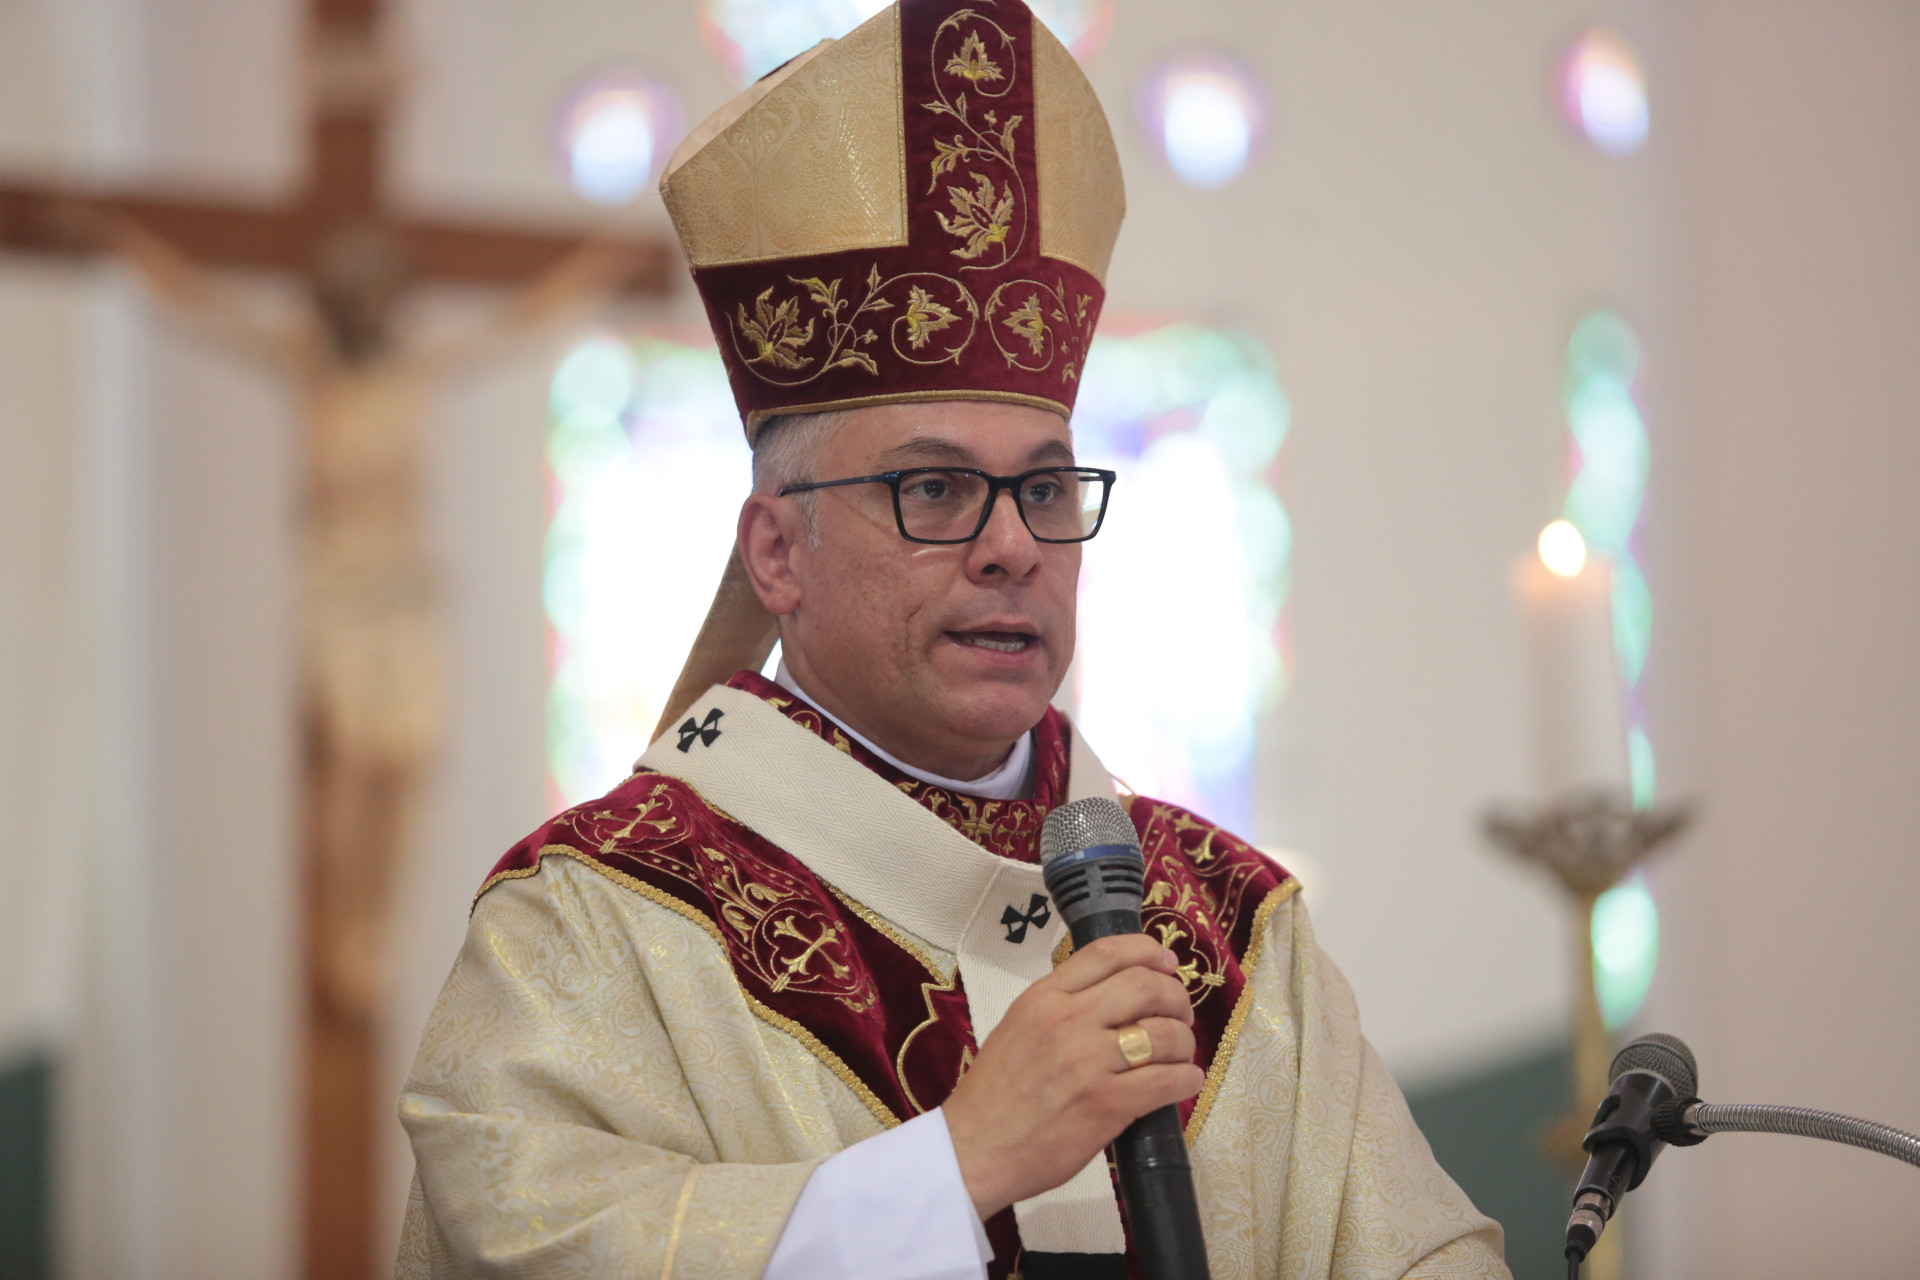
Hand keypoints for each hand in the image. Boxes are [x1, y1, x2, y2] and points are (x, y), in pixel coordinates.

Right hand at [942, 934, 1202, 1218]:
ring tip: (1180, 1054)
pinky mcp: (1107, 1104)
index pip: (1107, 952)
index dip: (1148, 951)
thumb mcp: (1018, 1026)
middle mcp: (1068, 1021)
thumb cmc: (995, 1093)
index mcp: (1044, 998)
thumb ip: (1060, 1004)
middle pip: (1146, 985)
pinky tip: (1183, 1082)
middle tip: (1179, 1014)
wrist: (975, 1148)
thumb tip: (1113, 993)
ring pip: (1164, 1032)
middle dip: (1176, 997)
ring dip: (1184, 1041)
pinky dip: (1186, 1079)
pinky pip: (1167, 1081)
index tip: (1167, 963)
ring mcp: (1089, 1062)